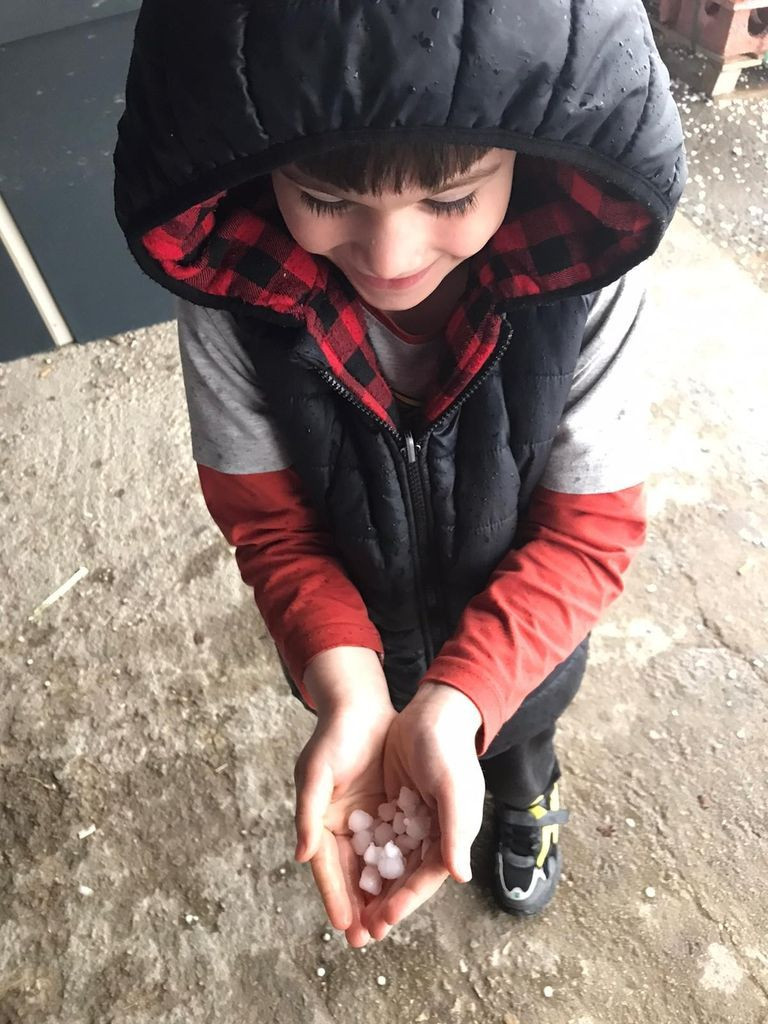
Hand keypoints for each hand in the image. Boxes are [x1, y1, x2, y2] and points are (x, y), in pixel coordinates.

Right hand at [293, 647, 395, 946]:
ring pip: (372, 865)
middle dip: (358, 906)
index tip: (345, 926)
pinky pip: (392, 843)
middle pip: (350, 874)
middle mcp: (340, 824)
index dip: (335, 896)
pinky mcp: (386, 809)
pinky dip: (396, 866)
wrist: (361, 705)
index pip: (326, 867)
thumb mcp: (316, 772)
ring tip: (386, 925)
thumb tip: (302, 858)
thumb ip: (308, 814)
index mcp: (319, 820)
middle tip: (367, 939)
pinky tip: (407, 887)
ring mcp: (364, 818)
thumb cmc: (334, 736)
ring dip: (378, 894)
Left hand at [361, 682, 485, 939]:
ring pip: (387, 864)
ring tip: (349, 917)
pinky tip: (345, 875)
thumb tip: (459, 877)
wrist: (432, 712)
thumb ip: (455, 832)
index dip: (404, 902)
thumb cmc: (447, 750)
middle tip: (358, 935)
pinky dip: (363, 860)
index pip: (424, 878)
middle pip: (403, 879)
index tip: (381, 923)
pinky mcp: (394, 807)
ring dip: (370, 890)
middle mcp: (430, 834)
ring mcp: (410, 821)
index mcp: (449, 836)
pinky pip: (376, 840)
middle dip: (382, 906)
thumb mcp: (453, 789)